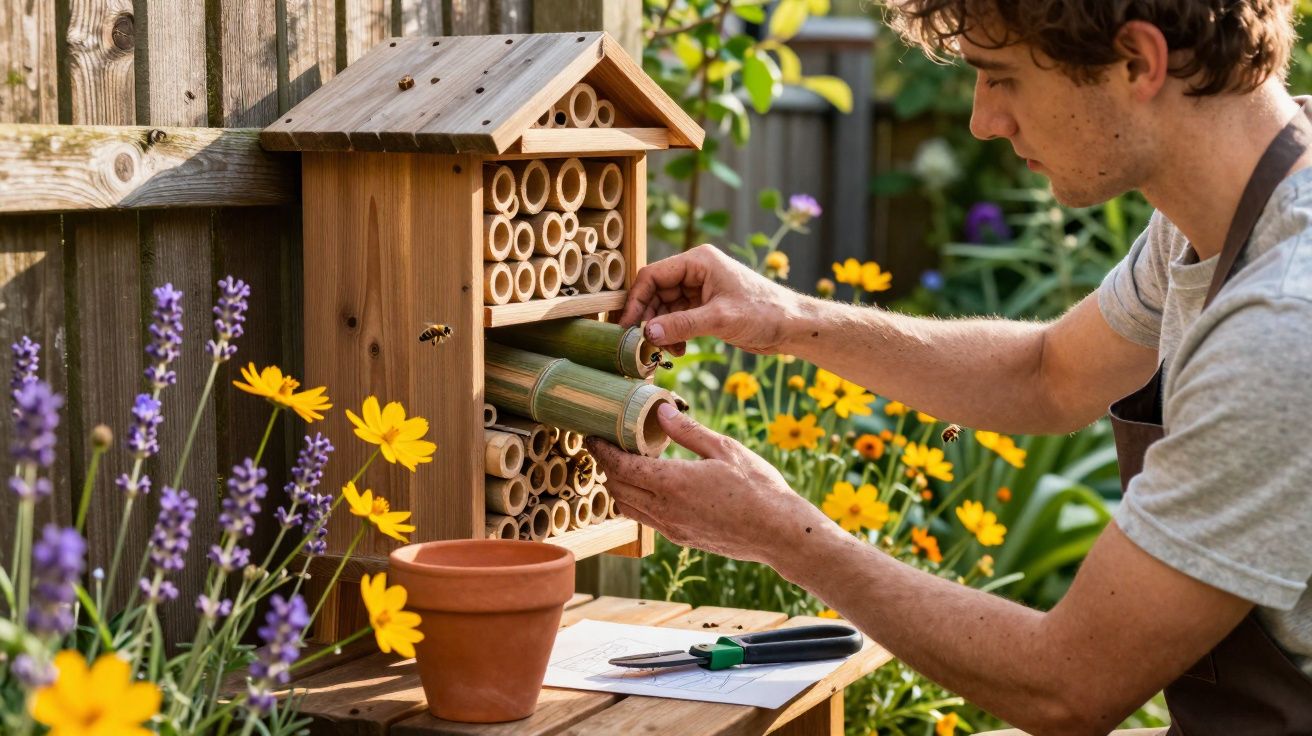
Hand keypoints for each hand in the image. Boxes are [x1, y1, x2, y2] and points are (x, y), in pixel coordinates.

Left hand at [585, 404, 826, 563]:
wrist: (778, 533)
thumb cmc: (758, 488)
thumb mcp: (724, 449)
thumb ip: (687, 431)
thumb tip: (660, 409)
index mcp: (672, 483)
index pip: (620, 466)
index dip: (602, 450)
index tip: (592, 435)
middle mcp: (664, 510)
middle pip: (617, 487)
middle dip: (605, 466)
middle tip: (605, 445)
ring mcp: (671, 528)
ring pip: (627, 507)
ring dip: (619, 485)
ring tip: (625, 463)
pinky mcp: (680, 538)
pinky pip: (645, 518)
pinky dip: (636, 500)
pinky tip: (651, 485)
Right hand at [618, 244, 802, 355]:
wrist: (792, 326)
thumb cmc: (764, 312)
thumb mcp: (720, 319)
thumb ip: (682, 325)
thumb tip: (647, 333)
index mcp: (698, 261)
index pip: (653, 275)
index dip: (637, 300)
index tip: (626, 325)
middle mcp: (696, 271)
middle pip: (656, 293)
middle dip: (650, 319)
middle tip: (644, 344)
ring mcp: (700, 290)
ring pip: (665, 309)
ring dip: (661, 330)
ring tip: (666, 350)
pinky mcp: (705, 308)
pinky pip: (677, 319)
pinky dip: (673, 335)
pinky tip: (679, 350)